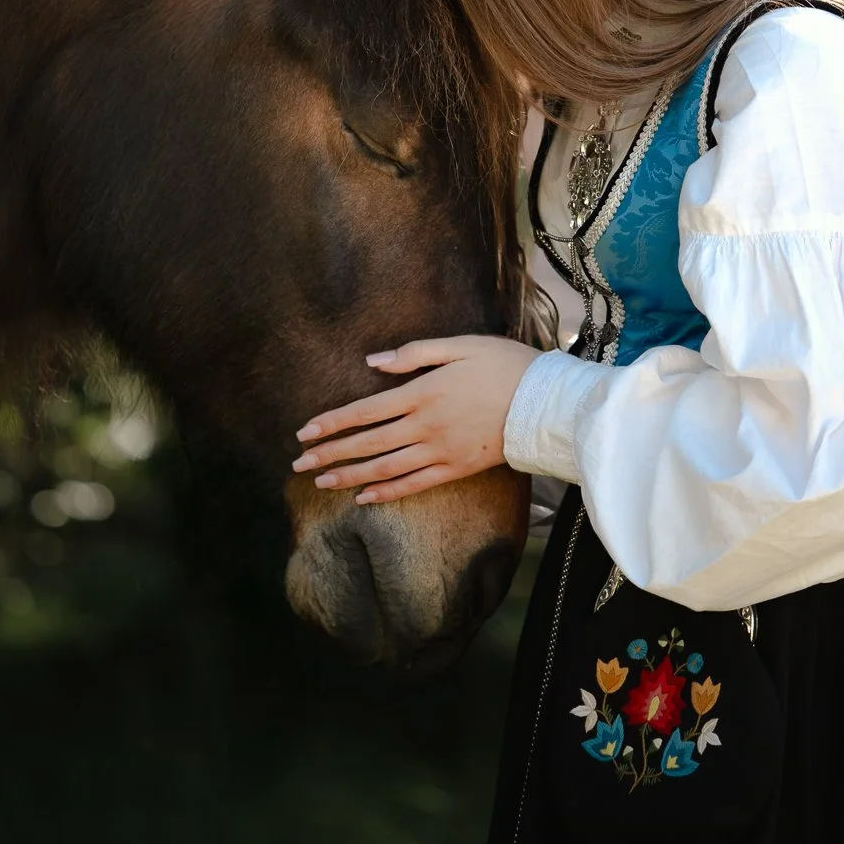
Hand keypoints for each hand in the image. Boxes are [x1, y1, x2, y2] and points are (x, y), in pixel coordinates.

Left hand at [291, 335, 539, 503]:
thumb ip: (414, 354)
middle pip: (367, 443)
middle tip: (298, 464)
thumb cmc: (505, 365)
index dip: (332, 423)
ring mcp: (440, 451)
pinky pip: (415, 485)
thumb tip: (372, 362)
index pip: (365, 411)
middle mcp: (425, 426)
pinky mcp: (456, 469)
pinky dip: (387, 492)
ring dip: (350, 476)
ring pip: (385, 468)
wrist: (545, 403)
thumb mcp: (461, 345)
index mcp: (422, 393)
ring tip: (321, 483)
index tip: (304, 433)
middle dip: (330, 454)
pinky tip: (365, 498)